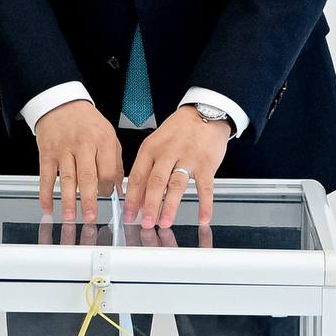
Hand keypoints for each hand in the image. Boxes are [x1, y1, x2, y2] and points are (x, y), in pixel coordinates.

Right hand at [34, 99, 122, 221]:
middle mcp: (83, 144)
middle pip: (88, 176)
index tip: (106, 198)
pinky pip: (46, 176)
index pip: (107, 170)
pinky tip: (47, 207)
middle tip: (90, 217)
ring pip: (67, 178)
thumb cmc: (87, 122)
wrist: (62, 104)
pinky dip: (45, 193)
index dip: (108, 188)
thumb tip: (118, 188)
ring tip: (70, 216)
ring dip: (68, 200)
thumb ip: (115, 161)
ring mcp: (63, 148)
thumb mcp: (108, 135)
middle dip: (89, 200)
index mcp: (103, 140)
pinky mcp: (47, 152)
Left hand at [125, 104, 230, 228]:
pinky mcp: (206, 163)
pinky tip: (202, 218)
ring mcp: (188, 158)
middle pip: (155, 182)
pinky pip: (205, 187)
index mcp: (150, 148)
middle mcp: (167, 153)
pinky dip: (205, 204)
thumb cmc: (178, 131)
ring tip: (164, 222)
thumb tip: (138, 199)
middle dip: (149, 205)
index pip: (137, 176)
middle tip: (145, 222)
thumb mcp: (156, 144)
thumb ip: (147, 170)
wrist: (204, 113)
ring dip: (170, 206)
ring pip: (176, 185)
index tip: (128, 215)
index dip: (131, 198)